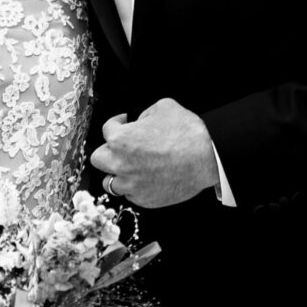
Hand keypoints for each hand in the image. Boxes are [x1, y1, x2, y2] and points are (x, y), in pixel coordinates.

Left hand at [88, 99, 219, 207]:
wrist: (207, 158)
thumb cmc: (188, 132)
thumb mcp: (164, 107)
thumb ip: (145, 113)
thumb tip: (140, 121)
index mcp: (121, 139)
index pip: (107, 129)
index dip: (117, 123)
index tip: (123, 122)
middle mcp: (120, 164)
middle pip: (98, 159)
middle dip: (108, 150)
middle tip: (122, 148)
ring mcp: (131, 184)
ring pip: (109, 182)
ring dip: (117, 174)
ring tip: (130, 168)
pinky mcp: (144, 199)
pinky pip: (130, 194)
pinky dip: (135, 187)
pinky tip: (147, 178)